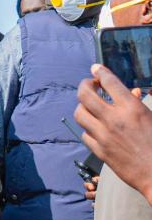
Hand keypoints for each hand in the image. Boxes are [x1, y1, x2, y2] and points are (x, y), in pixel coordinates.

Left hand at [75, 64, 151, 204]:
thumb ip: (140, 104)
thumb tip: (132, 92)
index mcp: (133, 109)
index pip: (110, 82)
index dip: (100, 72)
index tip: (96, 68)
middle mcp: (114, 120)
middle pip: (85, 95)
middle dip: (85, 85)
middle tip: (90, 85)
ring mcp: (104, 136)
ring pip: (79, 114)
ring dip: (83, 107)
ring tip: (91, 106)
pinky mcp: (100, 151)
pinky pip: (84, 134)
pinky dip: (88, 127)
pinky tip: (95, 127)